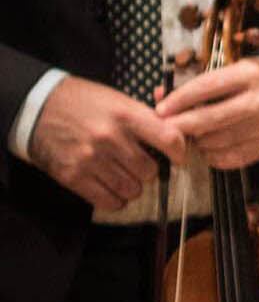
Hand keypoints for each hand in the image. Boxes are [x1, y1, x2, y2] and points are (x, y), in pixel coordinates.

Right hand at [27, 76, 185, 211]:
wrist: (36, 107)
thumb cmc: (82, 102)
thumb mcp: (117, 99)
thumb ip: (145, 119)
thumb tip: (176, 137)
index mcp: (125, 115)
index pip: (170, 140)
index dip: (179, 152)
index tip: (177, 157)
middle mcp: (110, 138)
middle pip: (150, 171)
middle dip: (149, 171)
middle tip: (139, 164)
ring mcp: (90, 159)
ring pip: (132, 189)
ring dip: (132, 186)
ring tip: (123, 175)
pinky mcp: (73, 176)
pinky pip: (109, 202)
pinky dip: (115, 199)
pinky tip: (111, 188)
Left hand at [156, 57, 258, 169]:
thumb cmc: (257, 80)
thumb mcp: (233, 71)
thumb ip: (198, 84)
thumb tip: (160, 95)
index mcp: (250, 75)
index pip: (207, 87)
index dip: (180, 100)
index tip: (160, 111)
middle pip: (211, 118)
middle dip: (182, 126)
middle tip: (166, 130)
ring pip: (218, 141)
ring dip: (198, 142)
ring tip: (192, 136)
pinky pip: (231, 158)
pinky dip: (213, 156)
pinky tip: (209, 148)